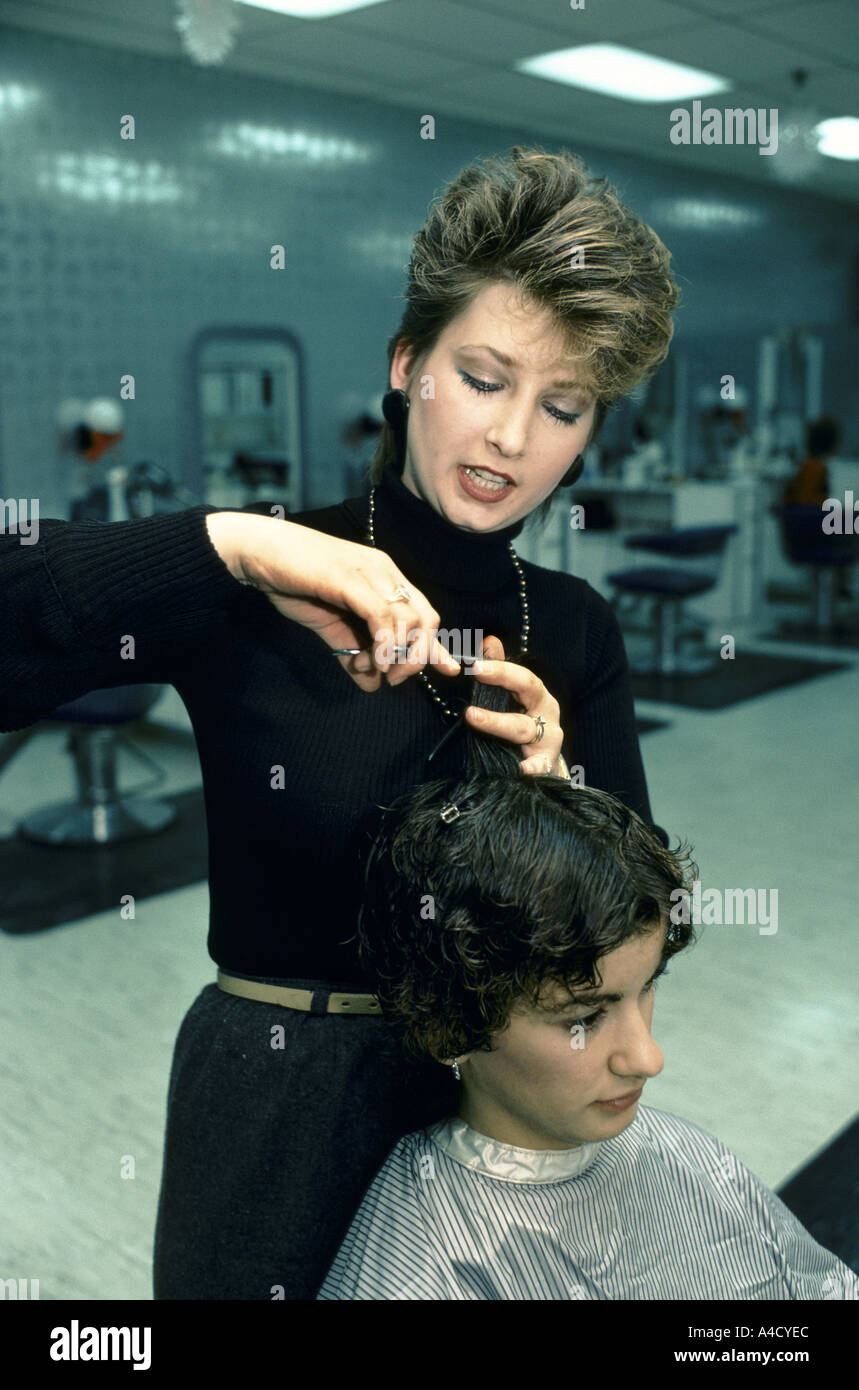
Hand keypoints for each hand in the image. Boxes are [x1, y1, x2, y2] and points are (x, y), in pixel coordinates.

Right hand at [205, 510, 459, 692]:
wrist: (259, 554)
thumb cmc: (293, 583)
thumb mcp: (330, 627)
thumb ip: (352, 654)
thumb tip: (371, 684)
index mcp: (385, 579)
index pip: (424, 614)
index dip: (437, 645)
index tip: (448, 670)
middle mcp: (385, 573)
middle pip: (426, 619)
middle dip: (418, 657)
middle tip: (394, 678)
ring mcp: (370, 573)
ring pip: (409, 621)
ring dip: (397, 656)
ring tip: (373, 669)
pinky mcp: (351, 579)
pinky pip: (381, 616)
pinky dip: (383, 644)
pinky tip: (371, 660)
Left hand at [464, 635, 569, 776]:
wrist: (544, 766)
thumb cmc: (525, 727)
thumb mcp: (515, 699)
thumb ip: (502, 670)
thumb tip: (490, 641)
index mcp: (538, 696)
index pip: (521, 675)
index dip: (500, 666)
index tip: (474, 663)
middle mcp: (547, 713)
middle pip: (529, 691)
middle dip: (503, 678)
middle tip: (476, 672)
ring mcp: (548, 739)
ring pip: (523, 728)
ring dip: (497, 722)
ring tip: (472, 716)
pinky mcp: (546, 765)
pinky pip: (540, 765)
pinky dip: (533, 767)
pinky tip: (521, 769)